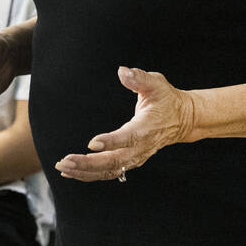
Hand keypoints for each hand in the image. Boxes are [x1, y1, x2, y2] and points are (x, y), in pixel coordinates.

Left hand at [55, 66, 196, 182]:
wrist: (182, 120)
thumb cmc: (166, 99)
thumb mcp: (156, 84)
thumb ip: (140, 78)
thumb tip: (123, 71)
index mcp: (147, 127)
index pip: (129, 138)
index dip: (112, 142)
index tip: (92, 143)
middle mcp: (141, 147)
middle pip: (114, 161)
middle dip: (88, 163)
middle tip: (65, 161)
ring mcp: (136, 157)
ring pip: (110, 170)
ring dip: (85, 171)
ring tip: (63, 168)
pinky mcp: (131, 161)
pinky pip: (110, 172)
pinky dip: (90, 174)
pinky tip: (71, 172)